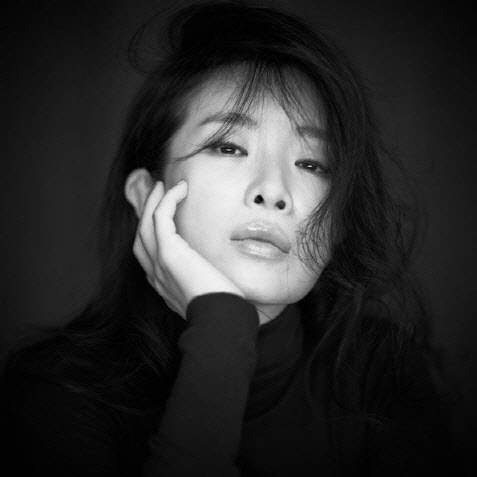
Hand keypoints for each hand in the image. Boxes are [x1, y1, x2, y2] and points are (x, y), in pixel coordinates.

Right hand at [133, 180, 244, 319]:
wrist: (220, 322)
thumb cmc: (221, 311)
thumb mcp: (208, 296)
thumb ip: (204, 282)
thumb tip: (217, 275)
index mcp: (163, 284)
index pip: (148, 252)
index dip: (151, 230)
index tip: (162, 213)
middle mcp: (155, 273)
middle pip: (141, 235)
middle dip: (147, 212)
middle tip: (157, 192)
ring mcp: (158, 263)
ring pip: (146, 223)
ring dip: (154, 201)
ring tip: (164, 185)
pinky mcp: (169, 253)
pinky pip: (160, 218)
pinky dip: (167, 200)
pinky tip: (180, 189)